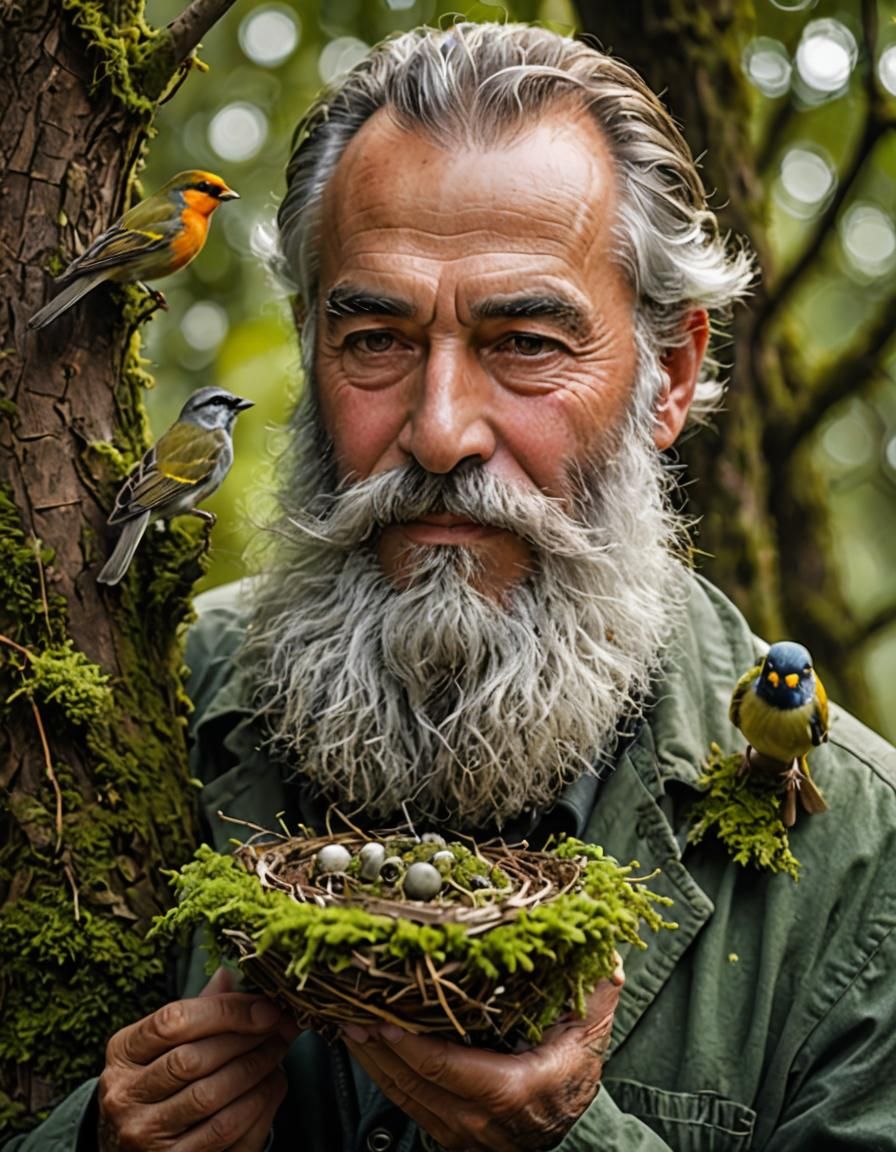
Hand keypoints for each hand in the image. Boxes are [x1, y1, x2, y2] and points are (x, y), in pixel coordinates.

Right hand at [97, 968, 297, 1151]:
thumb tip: (233, 973)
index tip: (267, 1008)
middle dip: (248, 1040)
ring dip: (257, 1071)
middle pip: (194, 1059)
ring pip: (210, 1097)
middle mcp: (124, 1096)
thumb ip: (198, 1010)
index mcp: (122, 1052)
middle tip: (282, 1028)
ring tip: (280, 1052)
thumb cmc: (162, 1081)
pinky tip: (272, 1085)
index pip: (174, 1021)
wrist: (138, 1145)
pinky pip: (223, 1132)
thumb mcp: (165, 1042)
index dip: (227, 1011)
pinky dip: (257, 1105)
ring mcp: (143, 1135)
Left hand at [342, 959, 623, 1151]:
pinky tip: (369, 1051)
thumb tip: (603, 954)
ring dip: (373, 1062)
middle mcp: (483, 1122)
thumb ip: (596, 988)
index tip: (383, 1019)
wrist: (577, 1127)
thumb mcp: (592, 1025)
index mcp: (515, 1091)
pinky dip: (385, 1076)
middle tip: (349, 1011)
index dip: (411, 1045)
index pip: (449, 1070)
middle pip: (415, 1084)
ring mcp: (463, 1134)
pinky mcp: (449, 1135)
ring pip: (404, 1098)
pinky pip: (408, 1105)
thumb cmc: (577, 1070)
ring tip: (348, 1026)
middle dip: (378, 1048)